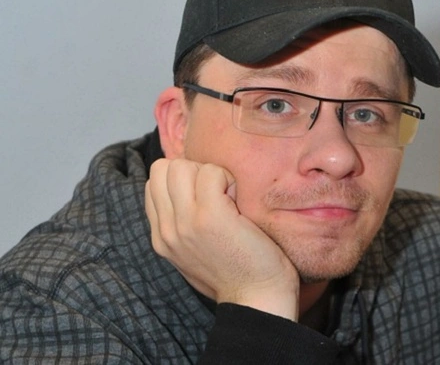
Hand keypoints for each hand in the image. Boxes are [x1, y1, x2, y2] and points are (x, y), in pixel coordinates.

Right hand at [145, 158, 298, 320]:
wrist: (258, 299)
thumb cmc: (238, 272)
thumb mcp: (196, 253)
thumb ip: (184, 225)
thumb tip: (188, 192)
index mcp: (162, 237)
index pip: (154, 183)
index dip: (183, 179)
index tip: (208, 196)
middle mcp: (167, 230)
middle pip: (163, 169)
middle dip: (193, 170)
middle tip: (219, 193)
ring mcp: (185, 223)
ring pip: (181, 166)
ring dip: (210, 173)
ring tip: (228, 196)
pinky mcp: (210, 217)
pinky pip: (210, 172)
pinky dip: (227, 177)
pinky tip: (238, 200)